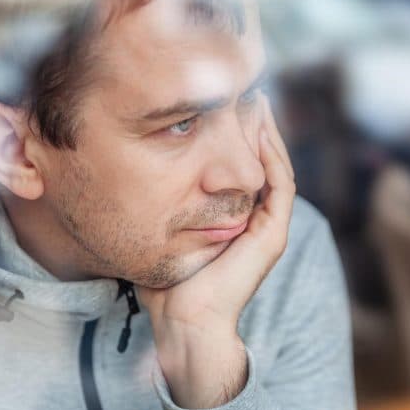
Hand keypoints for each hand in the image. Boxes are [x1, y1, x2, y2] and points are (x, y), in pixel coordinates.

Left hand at [136, 98, 295, 407]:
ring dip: (267, 132)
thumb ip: (160, 202)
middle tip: (245, 88)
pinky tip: (259, 129)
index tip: (222, 101)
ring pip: (274, 166)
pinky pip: (280, 185)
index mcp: (236, 216)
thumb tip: (129, 169)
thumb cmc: (168, 282)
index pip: (243, 164)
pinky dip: (272, 156)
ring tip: (255, 99)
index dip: (238, 132)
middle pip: (262, 159)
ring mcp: (268, 226)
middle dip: (255, 124)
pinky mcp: (272, 235)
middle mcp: (256, 217)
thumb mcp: (163, 229)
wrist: (183, 321)